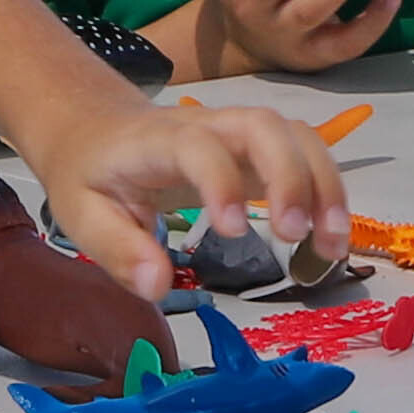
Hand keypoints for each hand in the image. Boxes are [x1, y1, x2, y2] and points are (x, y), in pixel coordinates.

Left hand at [17, 83, 345, 300]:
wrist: (95, 131)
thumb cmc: (90, 175)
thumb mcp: (82, 216)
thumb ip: (118, 250)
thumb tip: (159, 287)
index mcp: (155, 143)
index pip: (197, 147)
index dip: (220, 181)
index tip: (232, 233)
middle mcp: (205, 126)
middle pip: (263, 125)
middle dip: (291, 175)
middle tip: (296, 236)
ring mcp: (236, 134)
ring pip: (295, 134)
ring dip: (324, 184)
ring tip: (331, 245)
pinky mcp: (257, 149)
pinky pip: (304, 151)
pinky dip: (327, 188)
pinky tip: (328, 236)